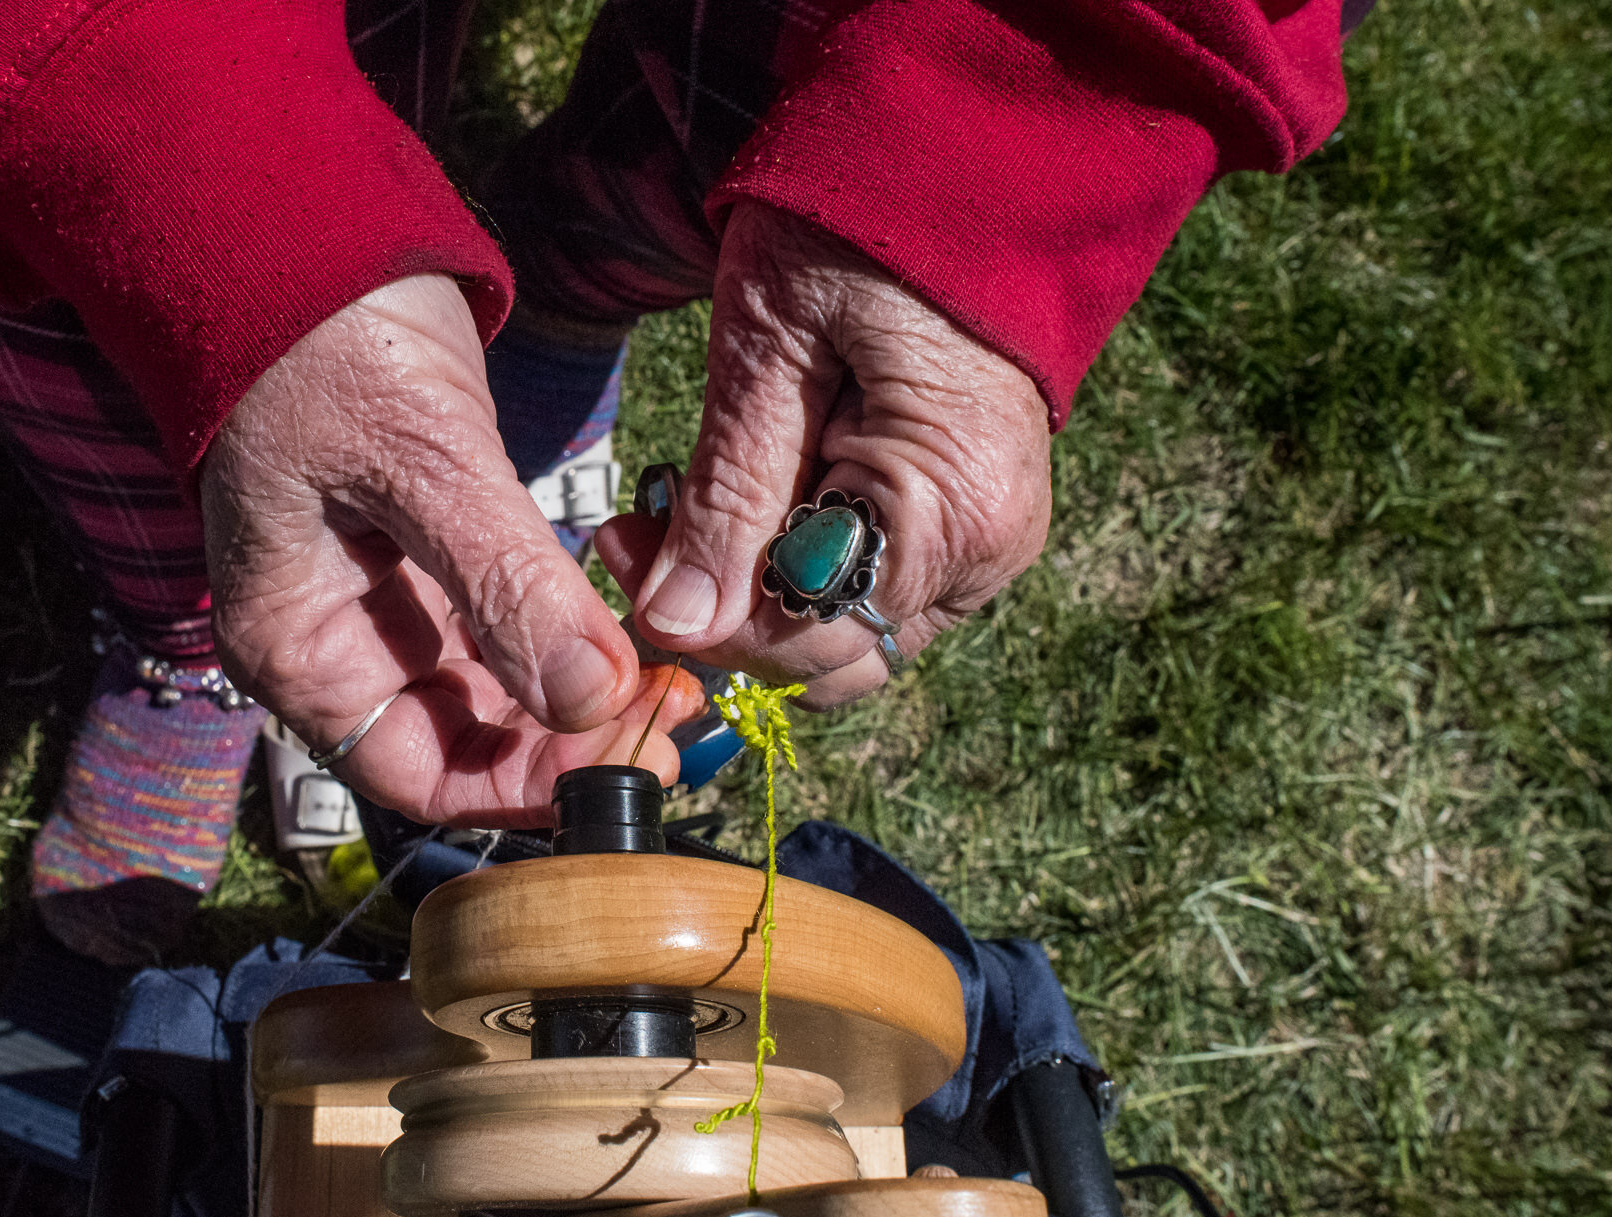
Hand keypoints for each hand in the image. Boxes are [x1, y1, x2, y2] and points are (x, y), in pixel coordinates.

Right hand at [202, 274, 699, 825]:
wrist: (300, 228)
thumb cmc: (321, 341)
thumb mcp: (420, 463)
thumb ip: (503, 585)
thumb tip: (589, 700)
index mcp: (299, 646)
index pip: (420, 774)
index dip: (524, 787)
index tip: (625, 757)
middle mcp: (337, 642)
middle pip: (465, 743)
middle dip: (566, 742)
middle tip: (671, 714)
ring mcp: (382, 597)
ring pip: (494, 689)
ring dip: (576, 695)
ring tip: (665, 675)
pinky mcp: (427, 547)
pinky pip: (503, 624)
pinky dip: (564, 635)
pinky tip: (627, 629)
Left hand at [596, 201, 1051, 708]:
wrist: (947, 162)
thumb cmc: (853, 235)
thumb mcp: (767, 353)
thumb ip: (727, 497)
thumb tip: (674, 628)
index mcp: (952, 510)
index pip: (807, 639)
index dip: (702, 622)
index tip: (624, 548)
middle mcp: (987, 551)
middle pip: (829, 658)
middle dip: (721, 617)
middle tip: (635, 534)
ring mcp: (983, 545)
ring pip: (841, 635)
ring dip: (748, 596)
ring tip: (673, 510)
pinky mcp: (961, 527)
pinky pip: (863, 589)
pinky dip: (788, 568)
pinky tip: (736, 504)